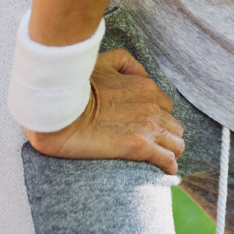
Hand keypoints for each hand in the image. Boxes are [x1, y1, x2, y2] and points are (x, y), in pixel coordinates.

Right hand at [25, 48, 183, 175]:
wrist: (58, 109)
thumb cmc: (75, 87)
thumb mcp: (104, 62)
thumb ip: (125, 63)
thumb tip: (140, 74)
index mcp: (145, 87)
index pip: (165, 107)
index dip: (159, 118)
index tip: (148, 129)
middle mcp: (151, 105)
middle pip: (173, 126)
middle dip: (167, 137)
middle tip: (155, 148)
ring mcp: (147, 126)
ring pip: (176, 142)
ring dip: (171, 151)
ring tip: (162, 161)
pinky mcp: (138, 145)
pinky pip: (166, 158)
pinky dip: (169, 165)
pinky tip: (166, 172)